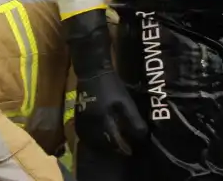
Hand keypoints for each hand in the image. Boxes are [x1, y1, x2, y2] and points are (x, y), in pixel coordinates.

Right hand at [66, 10, 147, 156]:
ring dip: (103, 145)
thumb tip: (142, 136)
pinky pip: (85, 133)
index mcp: (104, 121)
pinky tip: (100, 137)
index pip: (115, 142)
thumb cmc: (111, 85)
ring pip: (92, 140)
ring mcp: (83, 121)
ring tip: (113, 145)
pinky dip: (93, 138)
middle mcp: (91, 124)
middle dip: (114, 148)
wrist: (91, 71)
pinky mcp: (79, 116)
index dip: (124, 148)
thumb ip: (133, 120)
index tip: (132, 151)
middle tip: (124, 149)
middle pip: (103, 144)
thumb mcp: (125, 102)